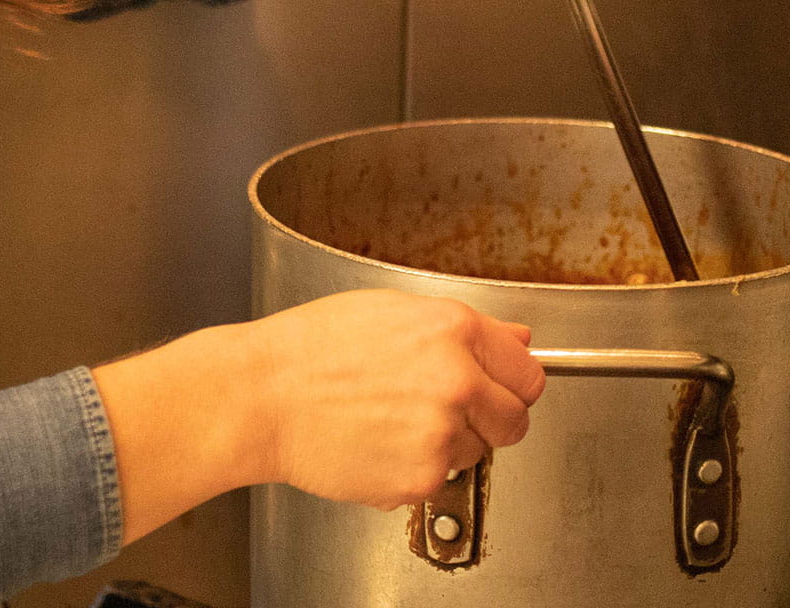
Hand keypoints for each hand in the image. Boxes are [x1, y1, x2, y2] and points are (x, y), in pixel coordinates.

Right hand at [250, 291, 545, 508]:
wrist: (261, 397)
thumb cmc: (310, 349)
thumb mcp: (391, 310)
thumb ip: (464, 326)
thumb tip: (518, 340)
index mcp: (454, 330)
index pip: (528, 371)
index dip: (510, 382)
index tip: (499, 389)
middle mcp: (457, 381)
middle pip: (516, 420)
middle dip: (491, 419)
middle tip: (446, 412)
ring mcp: (442, 433)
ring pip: (477, 452)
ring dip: (449, 443)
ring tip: (392, 420)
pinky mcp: (421, 478)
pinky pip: (439, 478)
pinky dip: (414, 469)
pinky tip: (377, 443)